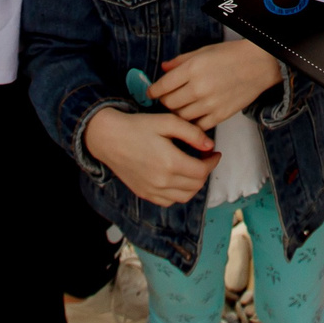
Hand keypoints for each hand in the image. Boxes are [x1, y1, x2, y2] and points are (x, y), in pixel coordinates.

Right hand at [83, 107, 219, 205]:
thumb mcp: (167, 121)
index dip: (213, 162)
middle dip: (205, 172)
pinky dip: (179, 193)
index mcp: (170, 162)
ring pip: (185, 196)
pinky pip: (169, 201)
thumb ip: (192, 133)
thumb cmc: (137, 126)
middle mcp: (162, 181)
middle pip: (196, 185)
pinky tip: (177, 178)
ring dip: (194, 184)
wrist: (108, 138)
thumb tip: (210, 146)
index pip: (202, 171)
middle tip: (204, 158)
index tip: (214, 153)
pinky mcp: (144, 193)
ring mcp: (152, 190)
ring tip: (193, 168)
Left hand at [150, 40, 281, 130]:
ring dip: (178, 112)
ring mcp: (209, 104)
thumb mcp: (203, 51)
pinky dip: (193, 122)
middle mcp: (198, 87)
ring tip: (182, 106)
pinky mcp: (220, 115)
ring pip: (181, 117)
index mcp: (192, 68)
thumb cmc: (231, 55)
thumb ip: (180, 61)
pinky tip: (195, 114)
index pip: (162, 86)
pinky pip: (197, 126)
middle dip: (165, 101)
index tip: (152, 93)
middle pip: (169, 103)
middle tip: (167, 98)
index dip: (153, 91)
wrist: (259, 65)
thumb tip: (163, 69)